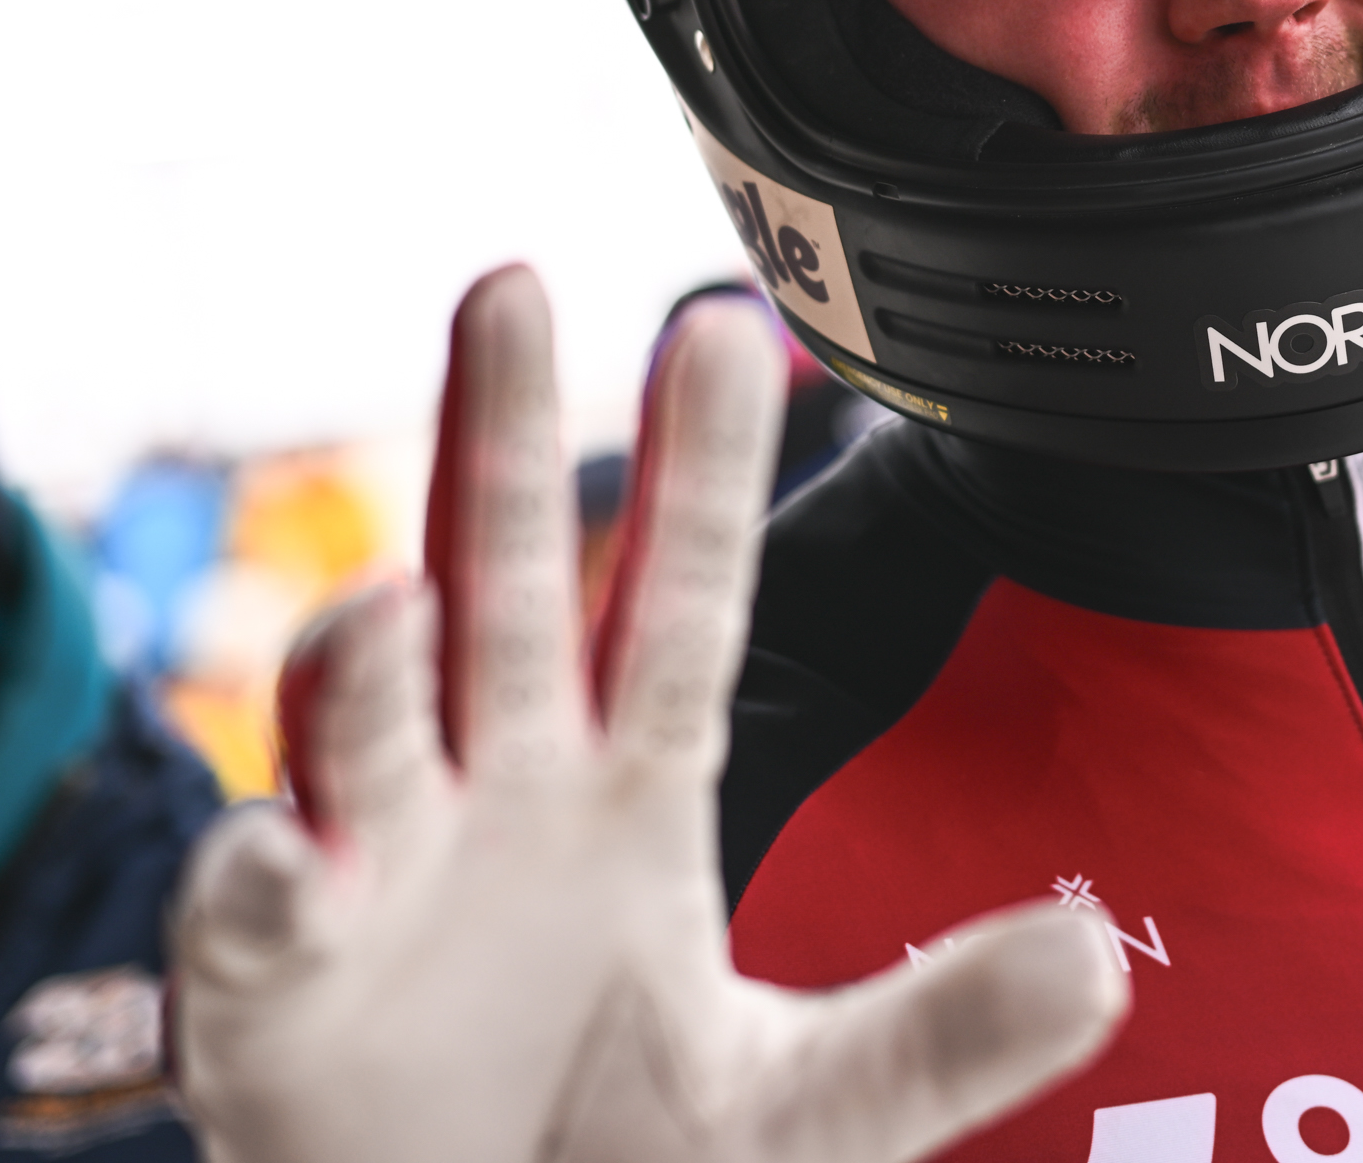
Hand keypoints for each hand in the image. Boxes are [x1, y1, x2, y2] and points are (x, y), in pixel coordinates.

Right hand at [169, 267, 1126, 1162]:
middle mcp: (501, 803)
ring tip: (391, 610)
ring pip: (367, 735)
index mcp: (633, 799)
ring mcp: (379, 883)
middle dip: (495, 443)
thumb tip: (1103, 961)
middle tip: (509, 283)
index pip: (683, 608)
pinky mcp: (273, 996)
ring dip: (371, 669)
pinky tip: (281, 856)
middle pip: (507, 593)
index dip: (702, 473)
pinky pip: (259, 918)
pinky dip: (259, 884)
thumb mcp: (815, 1105)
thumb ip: (942, 1032)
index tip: (723, 320)